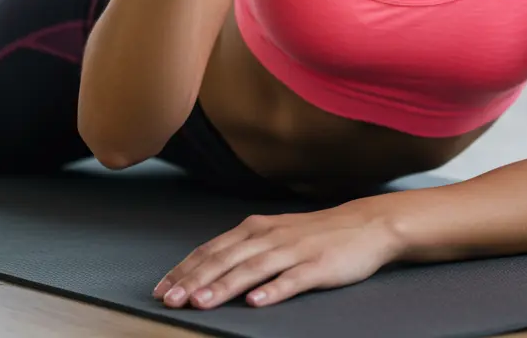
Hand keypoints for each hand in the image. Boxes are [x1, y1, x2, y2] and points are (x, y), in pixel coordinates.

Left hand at [152, 200, 401, 309]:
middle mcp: (271, 236)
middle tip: (169, 300)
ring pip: (253, 269)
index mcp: (257, 228)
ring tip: (202, 303)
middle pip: (226, 259)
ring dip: (225, 286)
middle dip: (194, 281)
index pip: (212, 249)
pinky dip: (273, 290)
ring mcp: (294, 250)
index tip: (161, 288)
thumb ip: (244, 248)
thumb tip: (207, 268)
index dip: (185, 269)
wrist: (365, 224)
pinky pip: (292, 280)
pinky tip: (257, 302)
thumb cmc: (315, 234)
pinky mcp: (318, 266)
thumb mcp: (275, 234)